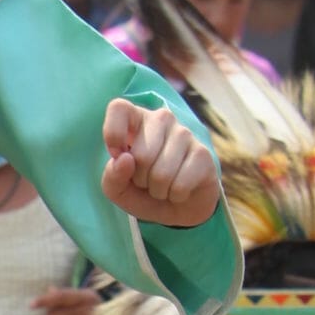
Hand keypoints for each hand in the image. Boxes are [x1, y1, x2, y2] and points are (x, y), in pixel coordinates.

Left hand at [101, 100, 220, 229]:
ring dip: (158, 190)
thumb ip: (112, 176)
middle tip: (146, 180)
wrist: (176, 207)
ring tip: (163, 186)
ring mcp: (184, 133)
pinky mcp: (202, 153)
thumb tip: (124, 159)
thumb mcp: (118, 190)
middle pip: (141, 155)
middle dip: (140, 179)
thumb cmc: (142, 192)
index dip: (113, 132)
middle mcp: (162, 119)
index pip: (118, 108)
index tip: (115, 154)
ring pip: (161, 173)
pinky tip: (179, 189)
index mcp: (136, 120)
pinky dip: (175, 195)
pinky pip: (180, 184)